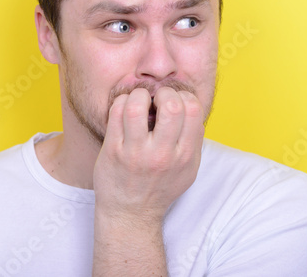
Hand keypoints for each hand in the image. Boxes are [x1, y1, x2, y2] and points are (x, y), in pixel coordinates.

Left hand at [93, 86, 204, 224]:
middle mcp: (161, 154)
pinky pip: (116, 113)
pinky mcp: (112, 151)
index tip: (175, 102)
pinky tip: (125, 108)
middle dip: (165, 92)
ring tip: (139, 102)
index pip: (192, 109)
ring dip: (139, 95)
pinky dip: (121, 101)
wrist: (130, 215)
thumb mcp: (188, 169)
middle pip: (171, 104)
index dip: (184, 96)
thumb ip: (194, 141)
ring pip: (136, 105)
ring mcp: (134, 153)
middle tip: (157, 99)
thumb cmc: (161, 187)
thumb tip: (192, 109)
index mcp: (184, 155)